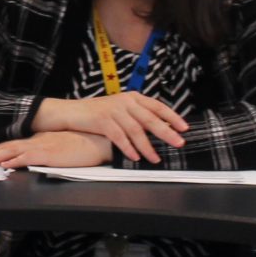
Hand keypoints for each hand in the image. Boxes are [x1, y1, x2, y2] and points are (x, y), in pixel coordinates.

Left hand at [0, 130, 109, 168]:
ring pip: (12, 151)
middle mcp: (37, 141)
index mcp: (39, 139)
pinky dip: (16, 160)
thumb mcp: (61, 146)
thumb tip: (34, 158)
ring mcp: (43, 146)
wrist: (100, 140)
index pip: (11, 144)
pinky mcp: (50, 154)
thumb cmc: (84, 144)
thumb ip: (47, 150)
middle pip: (7, 146)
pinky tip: (5, 164)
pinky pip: (29, 157)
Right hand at [34, 92, 187, 163]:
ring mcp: (114, 110)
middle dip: (166, 133)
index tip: (184, 128)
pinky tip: (134, 157)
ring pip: (136, 130)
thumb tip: (159, 130)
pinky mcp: (103, 120)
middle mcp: (126, 102)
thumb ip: (137, 117)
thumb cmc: (97, 114)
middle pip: (150, 119)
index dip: (172, 117)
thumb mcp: (120, 110)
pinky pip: (119, 136)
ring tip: (155, 158)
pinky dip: (128, 148)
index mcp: (133, 98)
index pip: (157, 106)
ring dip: (147, 147)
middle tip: (178, 143)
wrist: (72, 112)